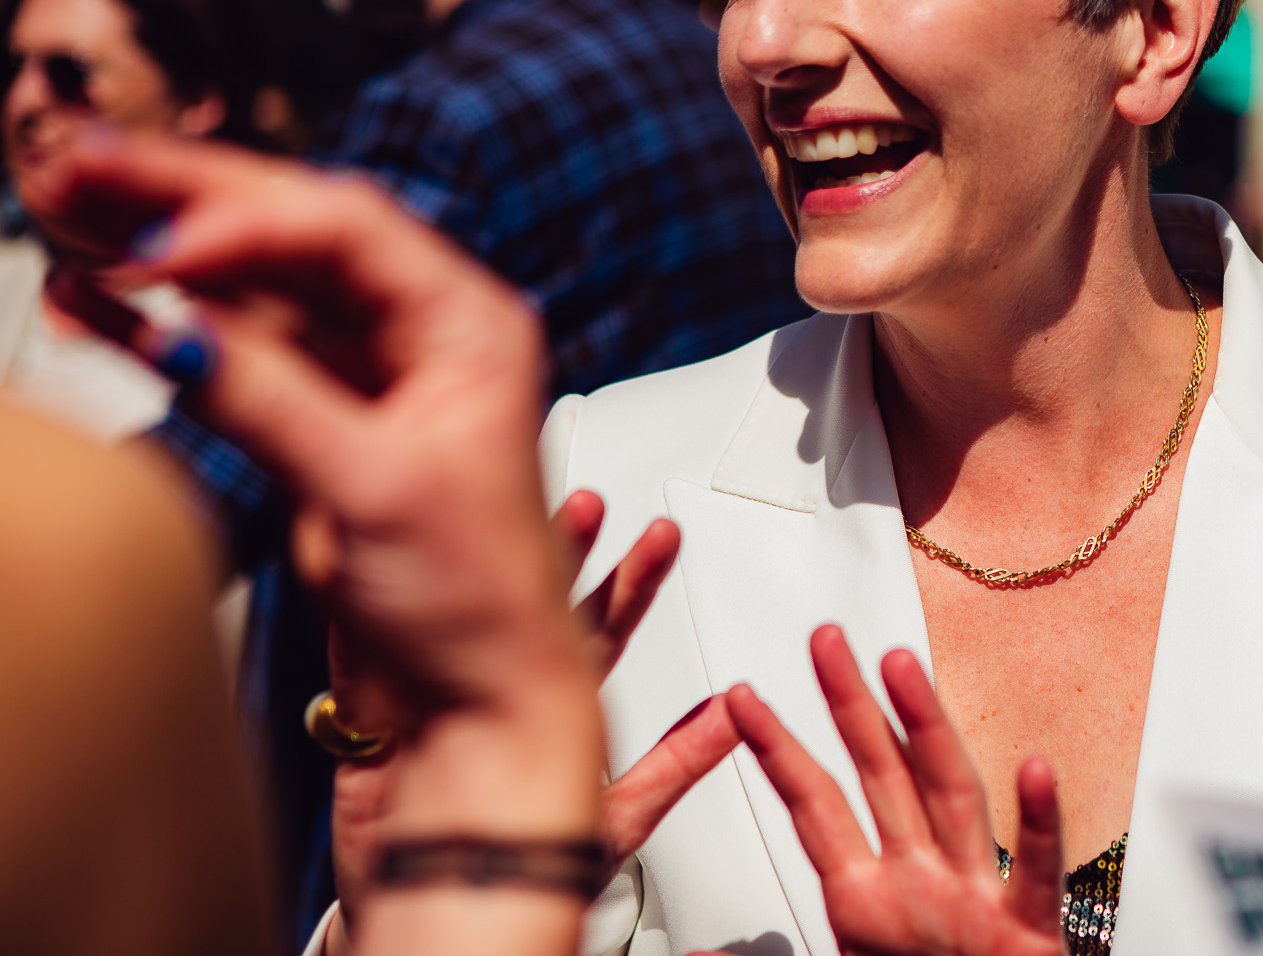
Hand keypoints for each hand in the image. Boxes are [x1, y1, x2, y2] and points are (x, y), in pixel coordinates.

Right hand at [36, 136, 604, 954]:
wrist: (477, 706)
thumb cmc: (478, 605)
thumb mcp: (372, 488)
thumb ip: (269, 399)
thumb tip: (174, 326)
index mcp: (470, 325)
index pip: (347, 228)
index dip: (243, 220)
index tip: (156, 246)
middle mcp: (424, 333)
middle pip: (292, 231)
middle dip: (185, 199)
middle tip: (81, 166)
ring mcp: (369, 373)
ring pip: (254, 283)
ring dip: (162, 251)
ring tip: (64, 211)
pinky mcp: (321, 421)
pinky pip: (236, 347)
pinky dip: (167, 326)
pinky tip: (97, 301)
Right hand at [331, 492, 740, 933]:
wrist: (450, 906)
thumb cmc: (530, 869)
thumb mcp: (620, 819)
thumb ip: (678, 762)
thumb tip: (736, 711)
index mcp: (560, 705)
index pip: (606, 630)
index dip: (634, 582)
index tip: (663, 535)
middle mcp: (503, 687)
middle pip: (540, 607)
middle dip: (567, 552)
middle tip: (590, 503)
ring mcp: (443, 691)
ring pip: (470, 612)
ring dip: (492, 566)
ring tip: (514, 514)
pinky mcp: (383, 714)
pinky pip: (380, 647)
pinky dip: (380, 606)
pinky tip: (388, 561)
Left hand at [727, 625, 1067, 955]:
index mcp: (864, 901)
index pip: (813, 807)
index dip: (777, 749)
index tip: (739, 697)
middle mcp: (921, 884)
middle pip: (883, 777)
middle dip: (852, 705)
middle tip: (826, 639)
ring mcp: (975, 902)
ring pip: (953, 799)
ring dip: (929, 731)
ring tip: (903, 668)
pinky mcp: (1030, 937)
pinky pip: (1038, 874)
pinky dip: (1039, 825)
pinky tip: (1034, 770)